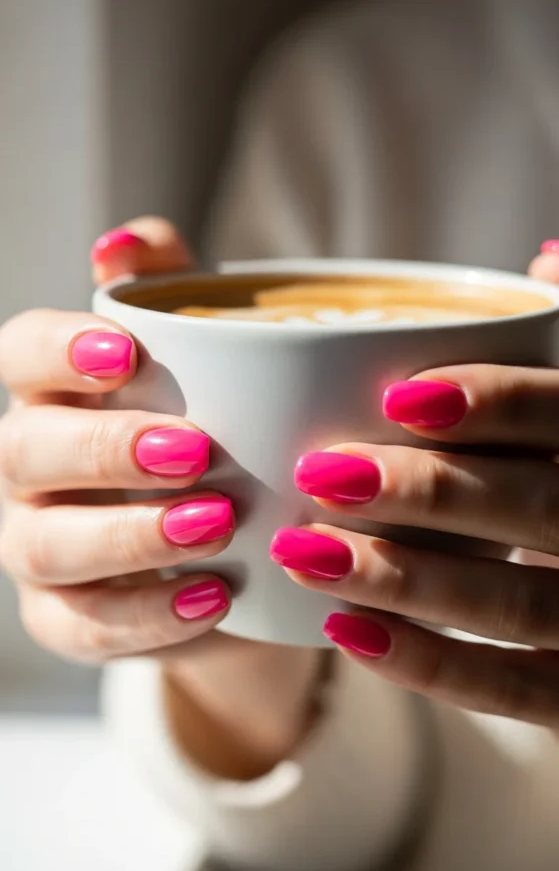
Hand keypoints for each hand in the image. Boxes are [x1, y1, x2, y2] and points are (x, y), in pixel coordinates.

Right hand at [0, 218, 320, 776]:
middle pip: (25, 450)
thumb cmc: (218, 432)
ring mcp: (36, 545)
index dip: (59, 350)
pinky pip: (86, 625)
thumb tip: (123, 245)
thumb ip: (171, 296)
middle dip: (105, 450)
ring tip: (217, 526)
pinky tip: (214, 598)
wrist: (241, 548)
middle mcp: (27, 467)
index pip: (20, 355)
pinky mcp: (64, 618)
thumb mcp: (211, 361)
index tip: (128, 354)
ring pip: (47, 545)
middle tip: (196, 452)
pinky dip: (148, 617)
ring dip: (129, 537)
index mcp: (53, 393)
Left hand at [270, 244, 558, 726]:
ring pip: (518, 602)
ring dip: (406, 577)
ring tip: (304, 551)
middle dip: (428, 491)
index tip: (399, 397)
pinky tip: (346, 633)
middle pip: (540, 505)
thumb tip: (547, 260)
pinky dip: (432, 666)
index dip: (497, 401)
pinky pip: (516, 689)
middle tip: (323, 474)